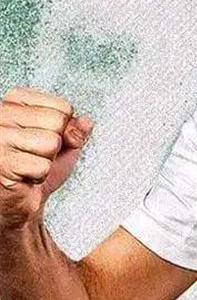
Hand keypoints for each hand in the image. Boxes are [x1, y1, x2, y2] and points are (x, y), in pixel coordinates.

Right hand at [0, 87, 93, 231]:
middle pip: (57, 121)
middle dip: (57, 143)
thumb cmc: (36, 166)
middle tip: (38, 153)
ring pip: (51, 142)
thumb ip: (76, 128)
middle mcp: (1, 115)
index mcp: (15, 101)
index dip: (64, 128)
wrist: (20, 197)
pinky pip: (42, 165)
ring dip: (48, 159)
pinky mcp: (2, 162)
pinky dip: (40, 175)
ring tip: (31, 163)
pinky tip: (25, 175)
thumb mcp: (63, 142)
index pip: (62, 106)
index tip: (45, 137)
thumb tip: (86, 122)